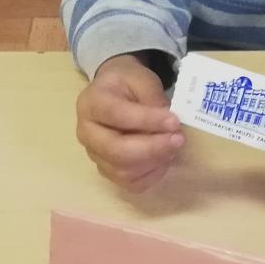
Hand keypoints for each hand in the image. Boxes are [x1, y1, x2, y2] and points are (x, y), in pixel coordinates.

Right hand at [75, 53, 183, 192]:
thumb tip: (169, 126)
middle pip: (116, 150)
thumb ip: (153, 100)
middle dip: (152, 148)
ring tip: (173, 146)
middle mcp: (87, 133)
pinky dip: (152, 174)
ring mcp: (95, 155)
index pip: (116, 115)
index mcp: (91, 103)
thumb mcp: (141, 80)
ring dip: (154, 162)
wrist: (113, 93)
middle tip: (178, 139)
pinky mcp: (107, 171)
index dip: (147, 120)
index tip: (174, 121)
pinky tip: (164, 158)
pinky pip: (131, 183)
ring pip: (123, 171)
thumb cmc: (127, 84)